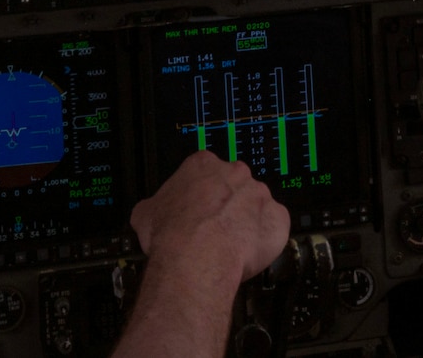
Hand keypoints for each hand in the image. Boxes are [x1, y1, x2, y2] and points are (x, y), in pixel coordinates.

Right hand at [130, 151, 290, 288]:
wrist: (196, 258)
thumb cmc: (173, 234)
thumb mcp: (145, 213)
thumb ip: (156, 205)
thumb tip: (149, 213)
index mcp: (202, 165)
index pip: (205, 171)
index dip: (201, 193)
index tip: (198, 207)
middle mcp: (235, 173)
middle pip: (234, 185)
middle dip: (226, 204)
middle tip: (213, 227)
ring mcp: (258, 194)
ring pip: (256, 205)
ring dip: (246, 221)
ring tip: (230, 245)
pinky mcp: (277, 218)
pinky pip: (274, 227)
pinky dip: (265, 238)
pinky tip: (248, 251)